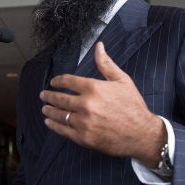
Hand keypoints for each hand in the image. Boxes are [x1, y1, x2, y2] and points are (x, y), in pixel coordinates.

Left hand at [39, 42, 164, 166]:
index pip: (68, 81)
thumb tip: (98, 46)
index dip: (58, 81)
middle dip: (49, 96)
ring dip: (49, 110)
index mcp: (94, 88)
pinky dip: (54, 126)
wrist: (142, 134)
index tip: (53, 82)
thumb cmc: (133, 106)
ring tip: (45, 109)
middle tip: (43, 95)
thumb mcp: (122, 81)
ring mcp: (83, 122)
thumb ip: (106, 64)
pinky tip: (49, 122)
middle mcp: (86, 104)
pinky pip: (63, 130)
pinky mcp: (83, 138)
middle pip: (60, 98)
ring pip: (59, 114)